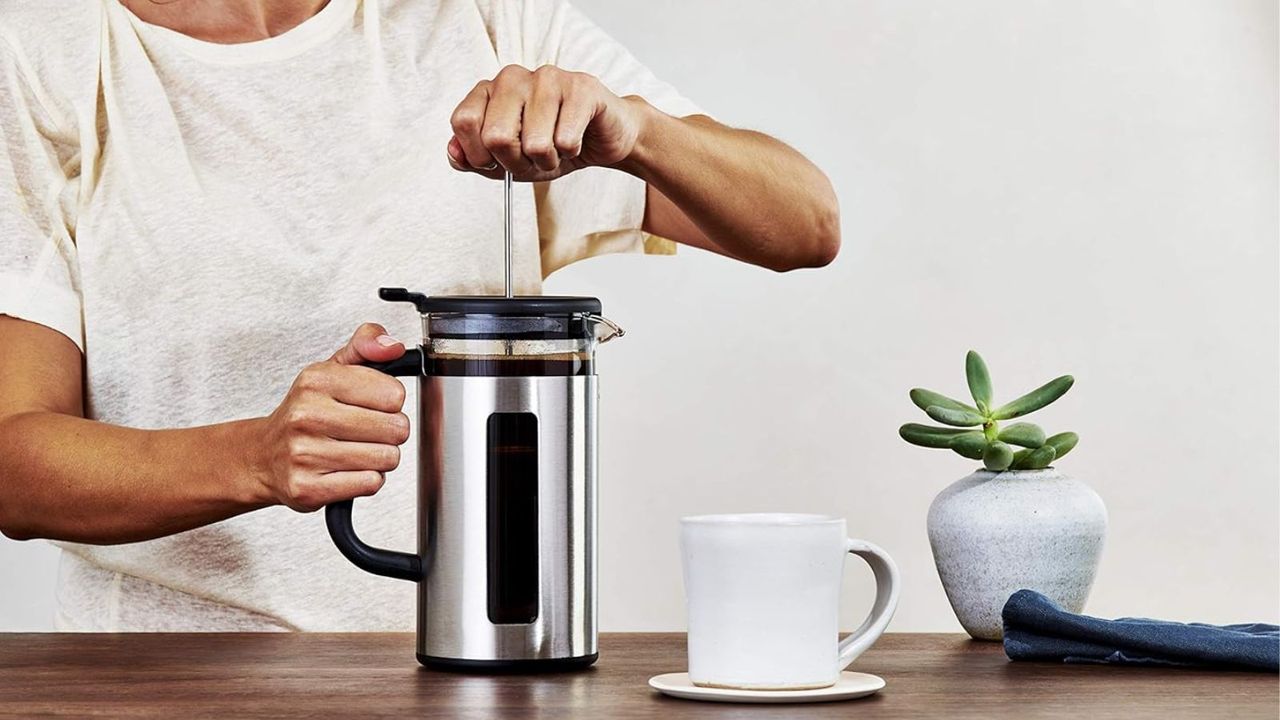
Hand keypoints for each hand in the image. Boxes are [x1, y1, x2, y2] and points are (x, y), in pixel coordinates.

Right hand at [253, 324, 410, 511]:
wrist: (264, 456)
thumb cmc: (306, 413)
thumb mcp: (332, 369)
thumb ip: (366, 345)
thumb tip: (392, 346)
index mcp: (316, 381)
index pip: (394, 394)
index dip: (391, 402)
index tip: (372, 404)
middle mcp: (307, 416)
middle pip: (395, 429)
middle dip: (389, 433)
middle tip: (366, 431)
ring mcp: (305, 454)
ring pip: (386, 458)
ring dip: (380, 458)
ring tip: (355, 450)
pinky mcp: (308, 488)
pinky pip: (371, 483)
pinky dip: (367, 479)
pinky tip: (347, 470)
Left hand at [446, 64, 649, 180]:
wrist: (602, 138)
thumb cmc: (553, 145)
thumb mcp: (507, 160)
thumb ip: (474, 159)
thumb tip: (454, 154)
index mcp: (490, 90)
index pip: (464, 122)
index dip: (479, 155)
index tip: (496, 162)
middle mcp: (513, 77)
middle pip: (495, 136)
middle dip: (517, 163)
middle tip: (533, 158)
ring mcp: (547, 78)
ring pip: (534, 143)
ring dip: (548, 161)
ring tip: (557, 149)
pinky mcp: (580, 87)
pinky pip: (565, 139)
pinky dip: (571, 153)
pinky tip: (576, 139)